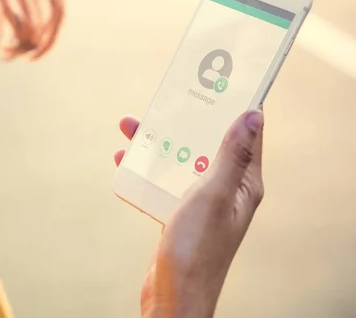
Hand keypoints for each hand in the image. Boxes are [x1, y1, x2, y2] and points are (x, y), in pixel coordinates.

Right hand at [115, 111, 264, 317]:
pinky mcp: (180, 214)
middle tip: (162, 101)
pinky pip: (165, 181)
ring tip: (129, 126)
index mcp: (244, 184)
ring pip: (181, 160)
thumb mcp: (214, 194)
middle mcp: (226, 191)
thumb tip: (253, 115)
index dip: (232, 107)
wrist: (172, 296)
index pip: (245, 136)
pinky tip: (124, 162)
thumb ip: (232, 155)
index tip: (215, 81)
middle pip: (205, 144)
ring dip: (157, 143)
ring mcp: (202, 203)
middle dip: (182, 122)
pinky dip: (146, 169)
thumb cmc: (197, 249)